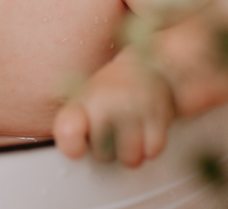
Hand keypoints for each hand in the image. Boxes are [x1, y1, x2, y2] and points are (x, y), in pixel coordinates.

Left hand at [53, 52, 174, 167]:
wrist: (146, 69)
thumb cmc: (109, 93)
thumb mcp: (83, 103)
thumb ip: (73, 128)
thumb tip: (75, 154)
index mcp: (82, 101)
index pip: (69, 130)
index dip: (72, 146)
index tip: (78, 150)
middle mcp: (106, 103)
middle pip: (103, 156)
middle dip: (109, 150)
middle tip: (112, 130)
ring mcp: (133, 108)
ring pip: (130, 159)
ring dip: (131, 153)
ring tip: (129, 133)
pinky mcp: (158, 115)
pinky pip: (152, 152)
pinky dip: (150, 148)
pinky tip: (145, 132)